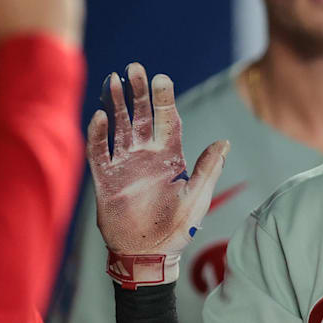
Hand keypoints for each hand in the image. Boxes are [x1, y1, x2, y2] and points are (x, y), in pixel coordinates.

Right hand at [88, 63, 228, 287]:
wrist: (147, 254)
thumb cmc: (176, 228)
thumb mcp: (196, 198)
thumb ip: (207, 169)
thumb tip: (224, 142)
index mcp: (170, 157)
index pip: (168, 120)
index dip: (164, 99)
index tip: (161, 78)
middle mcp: (146, 155)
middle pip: (140, 115)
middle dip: (138, 92)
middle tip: (135, 67)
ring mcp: (125, 165)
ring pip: (118, 127)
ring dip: (115, 104)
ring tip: (113, 80)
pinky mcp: (106, 179)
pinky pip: (99, 152)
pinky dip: (98, 134)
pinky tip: (98, 116)